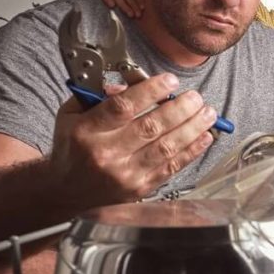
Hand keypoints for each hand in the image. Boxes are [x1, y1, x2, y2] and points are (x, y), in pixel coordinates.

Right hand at [49, 73, 216, 206]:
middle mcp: (106, 154)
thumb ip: (97, 96)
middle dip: (180, 108)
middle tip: (196, 96)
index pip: (122, 107)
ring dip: (192, 128)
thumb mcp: (71, 115)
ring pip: (166, 147)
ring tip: (208, 113)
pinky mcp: (140, 188)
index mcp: (87, 131)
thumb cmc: (72, 148)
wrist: (66, 192)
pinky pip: (172, 167)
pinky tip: (205, 136)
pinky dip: (192, 150)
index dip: (150, 91)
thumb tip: (128, 84)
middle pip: (151, 126)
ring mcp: (125, 174)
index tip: (170, 81)